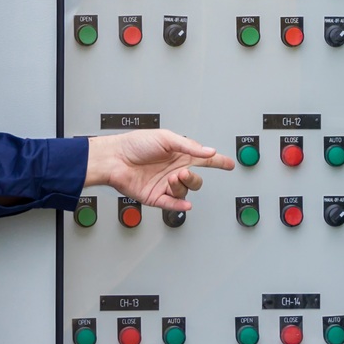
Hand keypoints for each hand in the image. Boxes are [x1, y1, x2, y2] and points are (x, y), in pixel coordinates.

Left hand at [86, 129, 233, 210]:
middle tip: (183, 173)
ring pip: (185, 191)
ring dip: (182, 186)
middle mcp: (173, 170)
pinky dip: (180, 205)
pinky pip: (172, 204)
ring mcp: (165, 184)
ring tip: (171, 179)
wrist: (113, 159)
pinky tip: (184, 203)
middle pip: (196, 180)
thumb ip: (189, 146)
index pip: (204, 159)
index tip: (230, 164)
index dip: (218, 161)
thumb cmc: (134, 144)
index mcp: (179, 154)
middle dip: (194, 178)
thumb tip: (209, 152)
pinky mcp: (156, 197)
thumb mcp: (165, 138)